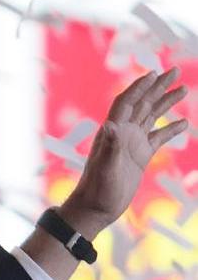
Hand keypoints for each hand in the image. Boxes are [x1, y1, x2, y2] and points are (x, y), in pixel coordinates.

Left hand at [64, 67, 188, 232]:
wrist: (96, 209)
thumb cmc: (97, 189)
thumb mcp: (105, 167)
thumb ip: (110, 146)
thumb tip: (110, 124)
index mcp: (112, 132)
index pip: (126, 102)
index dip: (139, 87)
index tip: (154, 73)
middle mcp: (122, 133)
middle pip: (142, 103)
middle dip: (157, 87)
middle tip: (175, 71)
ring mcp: (132, 144)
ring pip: (152, 116)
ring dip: (166, 102)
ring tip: (183, 89)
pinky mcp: (141, 156)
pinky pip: (158, 137)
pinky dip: (171, 129)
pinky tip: (184, 122)